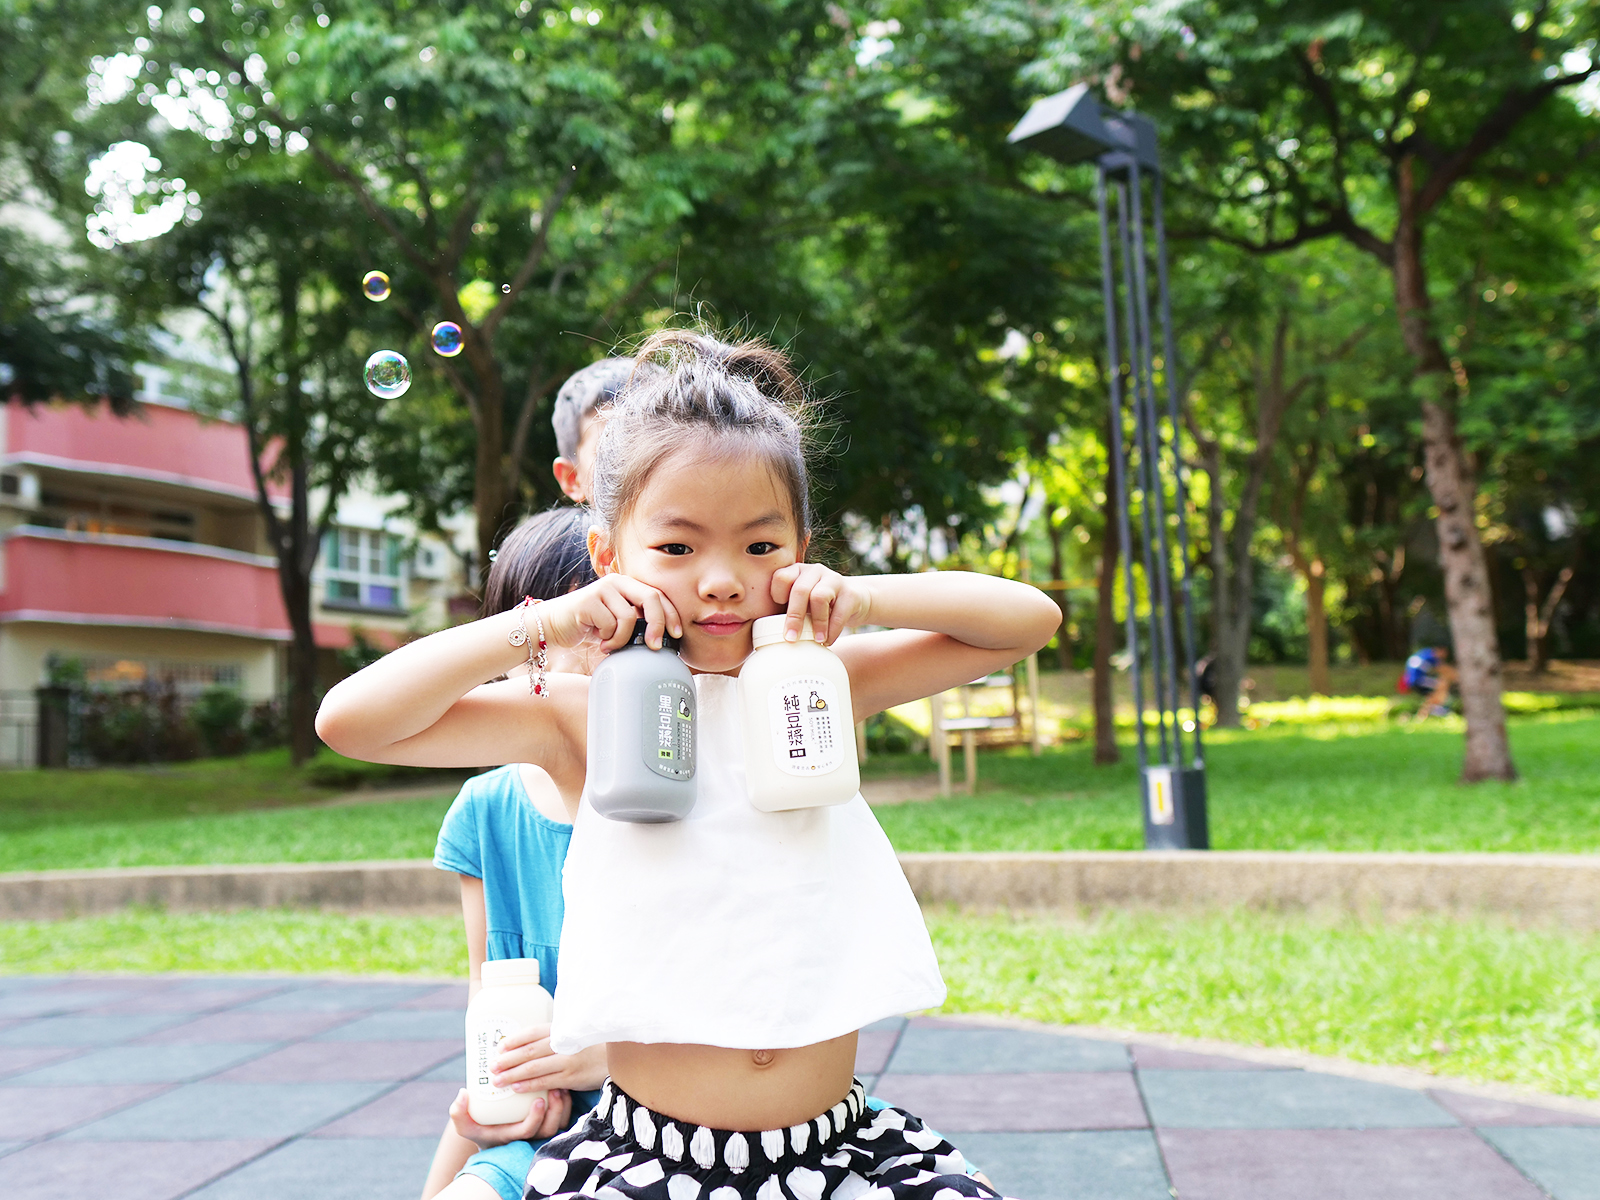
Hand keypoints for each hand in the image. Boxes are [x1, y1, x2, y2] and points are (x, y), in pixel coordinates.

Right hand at [447, 1086, 571, 1149]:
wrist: (489, 1128)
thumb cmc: (478, 1125)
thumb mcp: (464, 1122)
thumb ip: (458, 1113)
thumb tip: (463, 1094)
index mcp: (512, 1136)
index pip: (529, 1131)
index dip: (536, 1118)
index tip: (539, 1100)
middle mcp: (528, 1136)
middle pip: (550, 1128)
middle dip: (556, 1110)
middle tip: (555, 1089)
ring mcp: (540, 1128)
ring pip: (560, 1123)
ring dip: (563, 1105)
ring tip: (561, 1086)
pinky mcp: (549, 1120)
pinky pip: (563, 1115)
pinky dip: (566, 1102)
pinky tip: (562, 1084)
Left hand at [490, 1024, 608, 1092]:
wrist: (619, 1057)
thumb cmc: (594, 1045)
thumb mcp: (576, 1033)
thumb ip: (557, 1036)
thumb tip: (530, 1043)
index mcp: (563, 1029)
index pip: (533, 1032)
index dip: (514, 1040)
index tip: (499, 1047)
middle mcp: (564, 1043)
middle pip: (529, 1051)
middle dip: (507, 1059)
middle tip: (491, 1066)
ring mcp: (567, 1060)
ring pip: (534, 1068)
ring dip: (513, 1074)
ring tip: (497, 1080)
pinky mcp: (572, 1078)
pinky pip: (546, 1082)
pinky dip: (529, 1085)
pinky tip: (517, 1088)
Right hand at [540, 575, 681, 653]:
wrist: (553, 626)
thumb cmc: (589, 626)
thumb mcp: (617, 621)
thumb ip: (637, 621)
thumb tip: (667, 637)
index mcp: (627, 584)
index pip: (658, 595)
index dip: (671, 614)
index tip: (676, 635)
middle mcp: (617, 581)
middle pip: (651, 598)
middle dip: (658, 624)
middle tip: (655, 646)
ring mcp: (602, 589)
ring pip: (630, 617)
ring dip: (623, 639)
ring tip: (611, 645)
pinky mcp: (588, 600)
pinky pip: (611, 625)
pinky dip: (609, 640)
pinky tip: (599, 641)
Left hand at [769, 563, 870, 645]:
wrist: (854, 599)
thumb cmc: (818, 606)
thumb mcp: (801, 604)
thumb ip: (785, 611)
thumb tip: (764, 637)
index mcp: (797, 571)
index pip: (781, 578)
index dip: (776, 596)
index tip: (775, 617)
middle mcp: (814, 571)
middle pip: (800, 590)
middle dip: (794, 617)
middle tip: (791, 638)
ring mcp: (833, 579)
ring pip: (819, 597)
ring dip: (816, 623)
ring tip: (816, 640)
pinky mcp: (851, 592)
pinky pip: (839, 612)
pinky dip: (832, 630)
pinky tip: (827, 641)